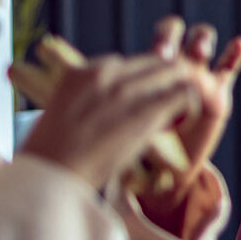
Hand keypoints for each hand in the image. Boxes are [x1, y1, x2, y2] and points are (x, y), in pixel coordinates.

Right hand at [21, 53, 200, 191]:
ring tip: (175, 116)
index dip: (141, 82)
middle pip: (157, 62)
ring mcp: (128, 90)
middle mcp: (107, 74)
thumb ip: (88, 101)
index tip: (138, 105)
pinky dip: (190, 106)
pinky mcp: (147, 110)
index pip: (129, 63)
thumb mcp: (62, 114)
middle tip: (167, 108)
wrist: (50, 177)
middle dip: (168, 81)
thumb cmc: (53, 156)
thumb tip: (107, 107)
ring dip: (181, 91)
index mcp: (83, 72)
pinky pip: (186, 93)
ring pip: (177, 71)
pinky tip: (180, 123)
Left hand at [151, 16, 240, 181]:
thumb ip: (139, 111)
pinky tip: (238, 45)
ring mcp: (197, 74)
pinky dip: (235, 55)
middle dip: (175, 35)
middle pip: (175, 31)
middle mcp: (171, 64)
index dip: (163, 41)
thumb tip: (136, 98)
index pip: (158, 41)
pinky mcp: (219, 90)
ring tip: (201, 51)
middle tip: (174, 52)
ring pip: (201, 42)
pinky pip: (228, 68)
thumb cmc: (139, 143)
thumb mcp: (132, 127)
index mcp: (147, 66)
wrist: (163, 164)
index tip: (160, 54)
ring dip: (202, 40)